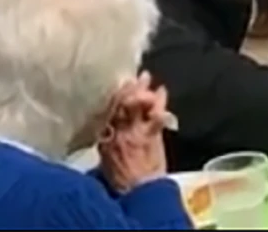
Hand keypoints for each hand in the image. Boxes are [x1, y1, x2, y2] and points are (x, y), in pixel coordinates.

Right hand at [98, 73, 172, 192]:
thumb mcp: (107, 157)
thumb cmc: (123, 177)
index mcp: (105, 136)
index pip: (106, 110)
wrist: (137, 190)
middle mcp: (117, 131)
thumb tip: (107, 127)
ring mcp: (134, 131)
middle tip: (136, 77)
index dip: (114, 95)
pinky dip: (159, 103)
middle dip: (128, 88)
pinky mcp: (150, 135)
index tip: (119, 83)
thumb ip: (108, 139)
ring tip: (146, 78)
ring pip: (135, 105)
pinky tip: (162, 91)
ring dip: (142, 90)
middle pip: (120, 103)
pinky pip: (154, 116)